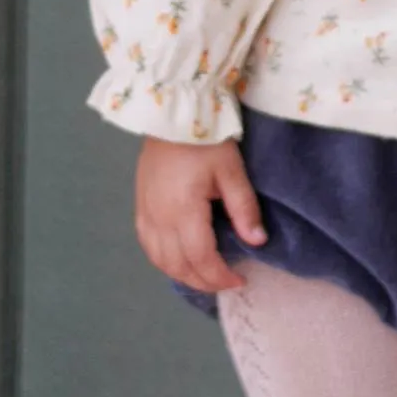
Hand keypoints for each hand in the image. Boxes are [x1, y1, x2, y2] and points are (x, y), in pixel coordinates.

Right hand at [135, 136, 266, 292]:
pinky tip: (178, 259)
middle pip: (179, 266)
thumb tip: (257, 242)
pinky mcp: (140, 205)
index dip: (220, 276)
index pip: (201, 259)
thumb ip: (244, 208)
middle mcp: (159, 218)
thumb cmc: (205, 140)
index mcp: (183, 211)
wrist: (173, 115)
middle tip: (226, 282)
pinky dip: (163, 261)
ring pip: (160, 261)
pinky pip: (148, 245)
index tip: (240, 279)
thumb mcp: (231, 170)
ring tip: (205, 275)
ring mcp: (146, 213)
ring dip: (183, 274)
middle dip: (204, 281)